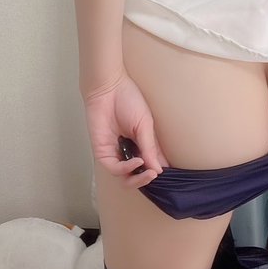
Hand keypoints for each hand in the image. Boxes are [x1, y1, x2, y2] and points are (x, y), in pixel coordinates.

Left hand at [82, 70, 169, 189]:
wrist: (109, 88)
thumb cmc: (129, 100)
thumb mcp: (145, 125)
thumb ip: (150, 148)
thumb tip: (159, 170)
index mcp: (141, 144)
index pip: (150, 165)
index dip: (157, 172)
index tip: (165, 175)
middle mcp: (128, 152)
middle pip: (136, 176)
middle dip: (145, 180)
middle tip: (154, 175)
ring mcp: (115, 153)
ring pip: (124, 177)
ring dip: (137, 178)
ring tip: (148, 172)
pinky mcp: (102, 152)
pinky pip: (113, 168)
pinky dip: (126, 169)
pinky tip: (137, 162)